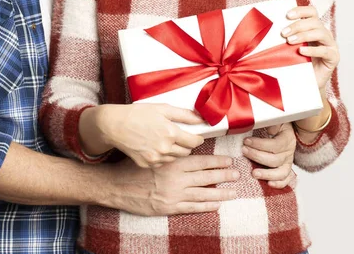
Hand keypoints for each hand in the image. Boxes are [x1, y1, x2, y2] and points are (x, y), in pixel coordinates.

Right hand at [98, 104, 204, 167]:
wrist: (114, 125)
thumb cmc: (137, 114)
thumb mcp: (162, 108)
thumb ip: (184, 114)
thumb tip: (201, 118)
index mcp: (171, 133)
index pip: (194, 142)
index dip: (197, 138)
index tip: (196, 136)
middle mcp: (165, 148)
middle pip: (186, 152)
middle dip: (186, 145)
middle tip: (181, 137)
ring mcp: (155, 158)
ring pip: (175, 159)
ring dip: (175, 152)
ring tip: (167, 141)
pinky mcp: (147, 164)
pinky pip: (162, 163)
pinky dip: (163, 157)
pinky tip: (156, 147)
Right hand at [111, 155, 238, 215]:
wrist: (116, 184)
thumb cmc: (133, 164)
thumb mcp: (154, 152)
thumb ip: (172, 150)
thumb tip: (188, 146)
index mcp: (174, 162)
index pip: (202, 161)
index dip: (217, 162)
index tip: (228, 161)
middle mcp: (177, 178)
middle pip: (206, 177)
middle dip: (224, 176)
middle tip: (237, 175)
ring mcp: (174, 194)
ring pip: (203, 194)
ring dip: (220, 193)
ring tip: (233, 192)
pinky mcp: (169, 207)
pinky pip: (192, 207)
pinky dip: (206, 207)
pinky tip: (216, 205)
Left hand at [241, 123, 295, 188]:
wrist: (283, 129)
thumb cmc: (275, 124)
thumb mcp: (274, 119)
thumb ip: (270, 122)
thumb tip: (264, 125)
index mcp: (287, 138)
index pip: (275, 145)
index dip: (260, 144)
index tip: (246, 141)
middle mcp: (289, 151)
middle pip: (275, 159)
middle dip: (257, 156)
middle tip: (244, 151)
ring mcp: (288, 162)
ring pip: (281, 172)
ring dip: (266, 174)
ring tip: (253, 173)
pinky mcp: (286, 169)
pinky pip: (286, 179)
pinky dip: (279, 184)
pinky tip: (268, 184)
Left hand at [282, 5, 338, 92]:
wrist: (305, 83)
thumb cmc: (295, 62)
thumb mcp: (289, 46)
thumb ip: (285, 35)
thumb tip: (269, 25)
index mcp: (313, 27)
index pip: (311, 12)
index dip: (300, 10)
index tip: (287, 15)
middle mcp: (324, 33)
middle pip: (314, 22)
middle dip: (298, 25)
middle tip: (283, 33)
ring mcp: (330, 45)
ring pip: (320, 33)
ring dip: (304, 35)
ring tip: (290, 41)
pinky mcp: (333, 57)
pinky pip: (325, 51)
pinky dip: (312, 50)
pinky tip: (301, 51)